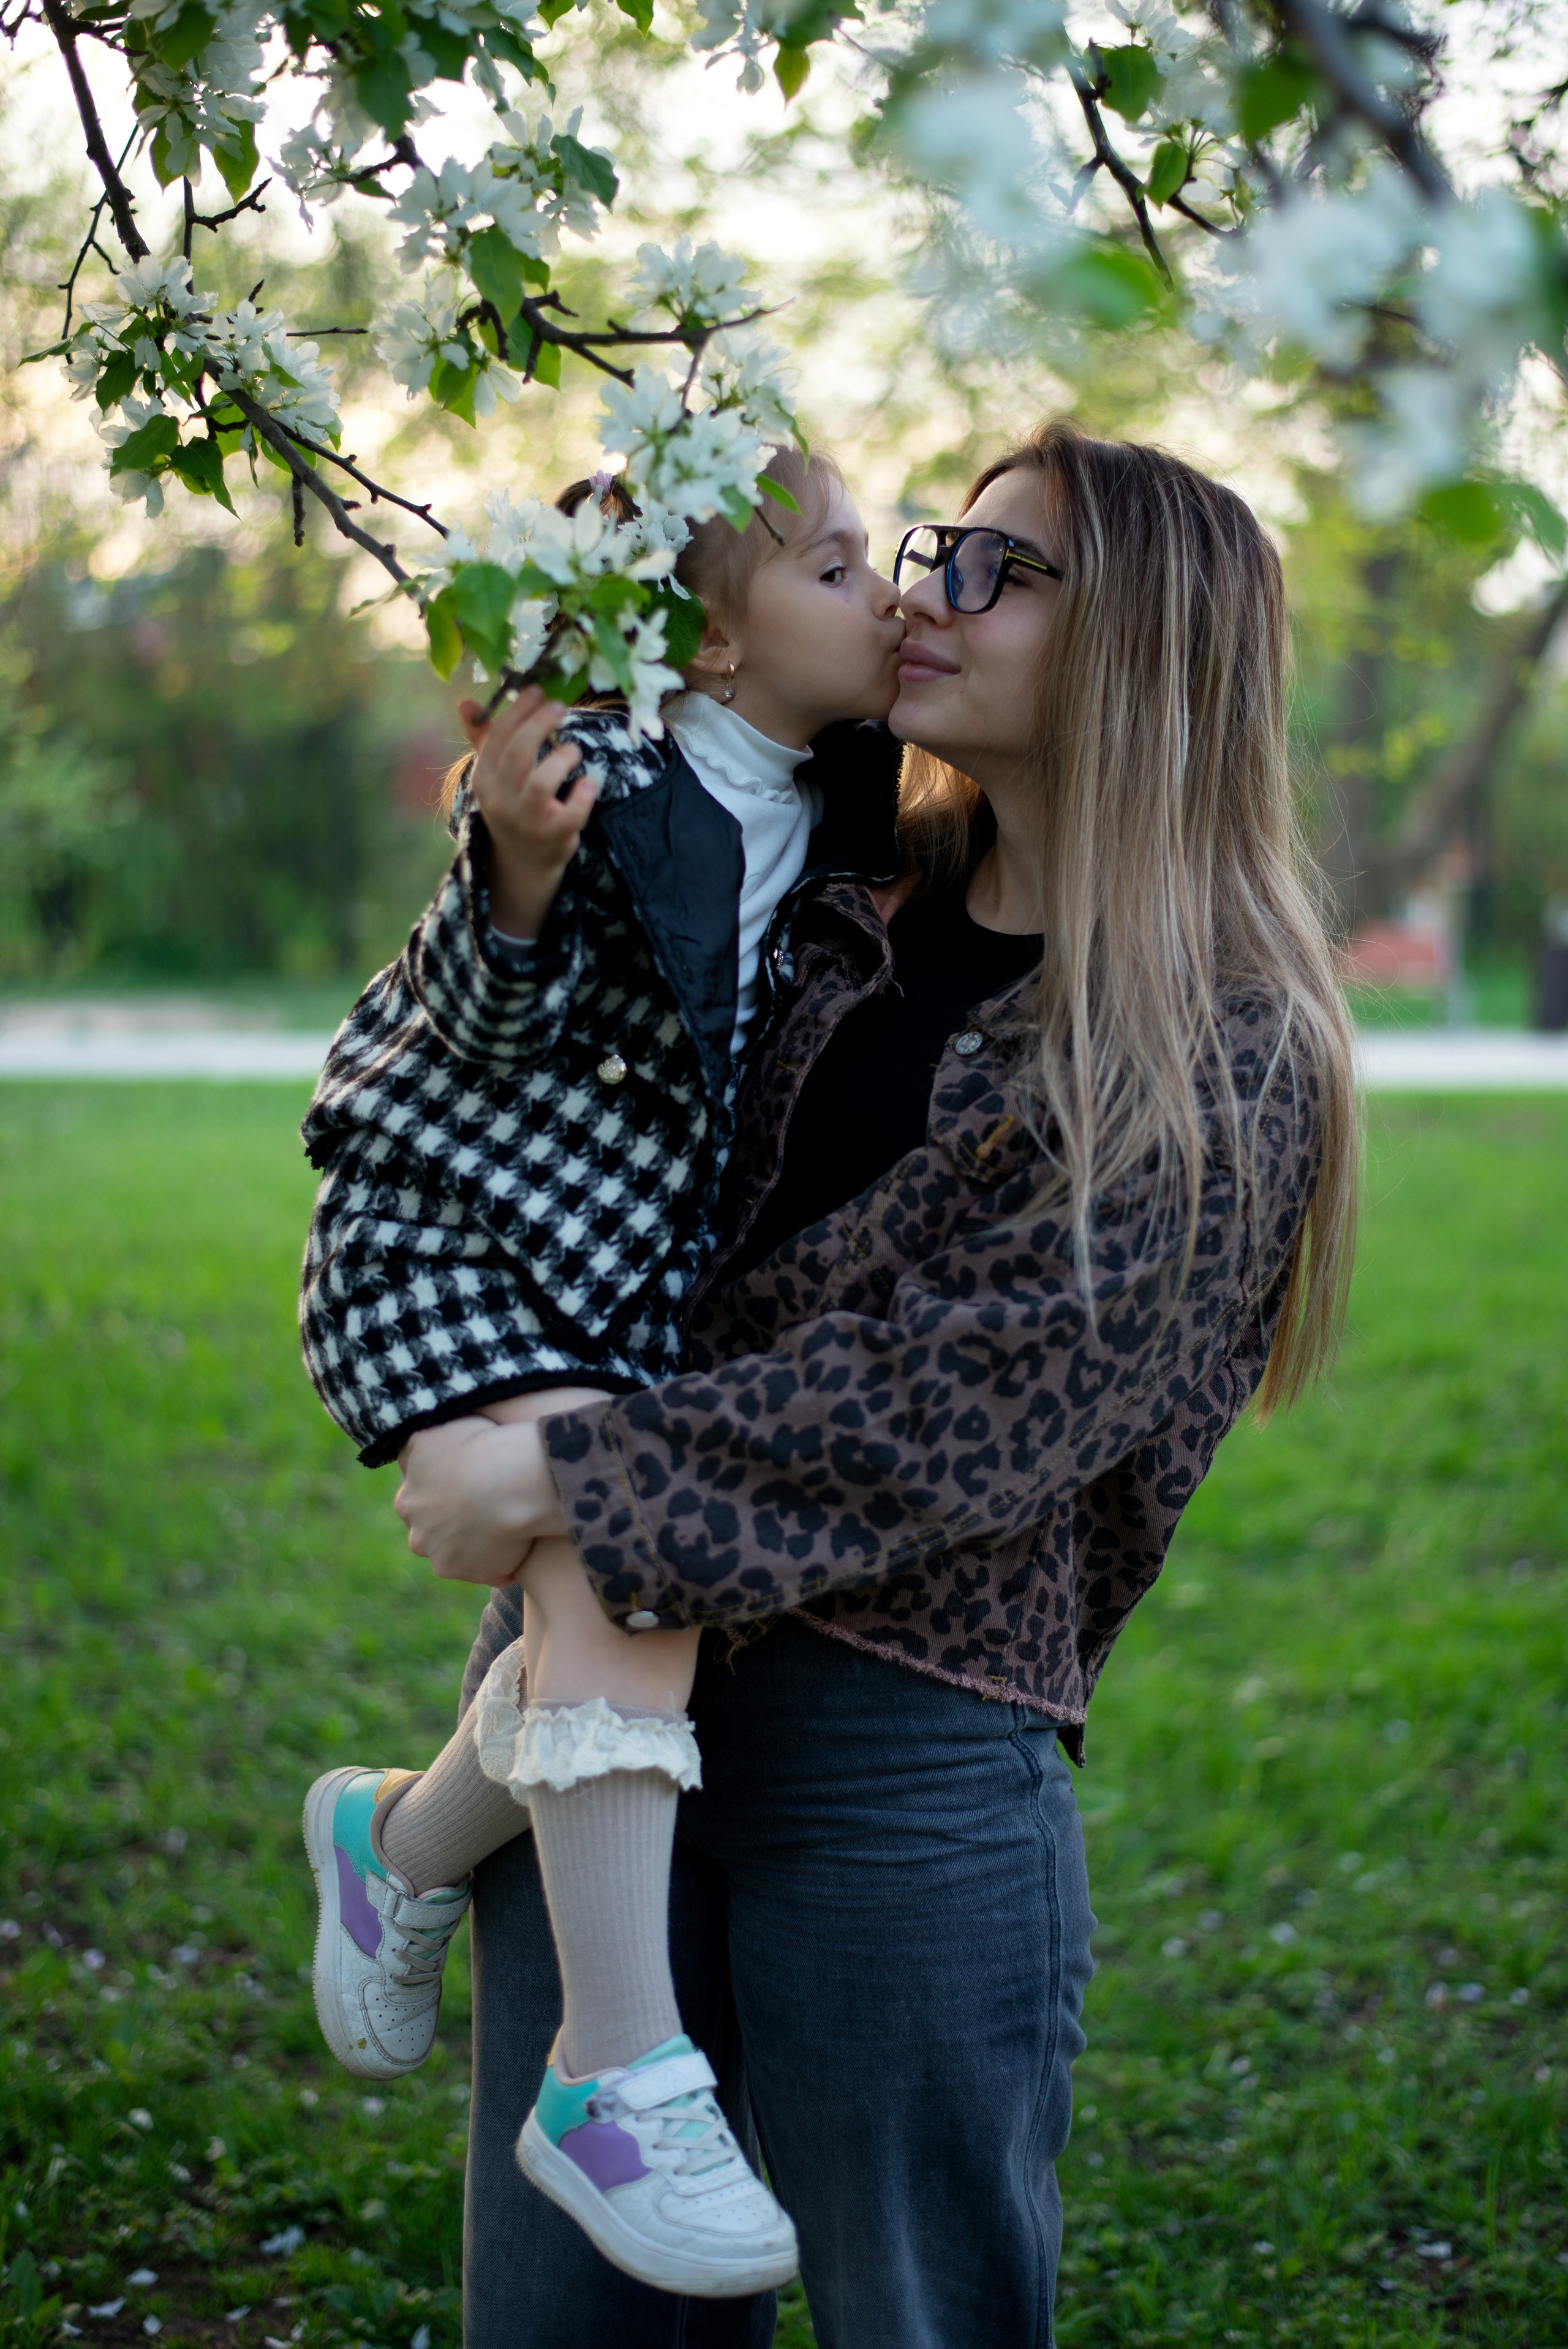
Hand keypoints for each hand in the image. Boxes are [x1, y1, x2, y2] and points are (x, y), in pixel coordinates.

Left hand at [395, 1414, 568, 1585]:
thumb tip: (409, 1455)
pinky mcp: (475, 1573)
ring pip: (460, 1555)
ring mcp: (446, 1559)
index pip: (418, 1503)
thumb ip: (417, 1449)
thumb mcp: (433, 1433)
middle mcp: (419, 1535)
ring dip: (478, 1546)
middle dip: (453, 1526)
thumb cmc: (477, 1445)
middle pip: (434, 1535)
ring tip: (508, 1527)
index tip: (466, 1485)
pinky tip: (522, 1544)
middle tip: (484, 1507)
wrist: (510, 1480)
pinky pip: (491, 1572)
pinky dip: (503, 1563)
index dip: (443, 1493)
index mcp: (408, 1501)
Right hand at [458, 687, 597, 941]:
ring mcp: (526, 820)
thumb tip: (464, 701)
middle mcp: (501, 799)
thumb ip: (482, 736)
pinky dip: (582, 797)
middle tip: (559, 707)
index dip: (518, 710)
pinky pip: (570, 816)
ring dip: (561, 760)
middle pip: (517, 754)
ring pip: (541, 784)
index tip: (537, 690)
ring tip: (574, 749)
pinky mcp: (553, 837)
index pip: (497, 737)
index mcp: (484, 777)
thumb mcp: (494, 773)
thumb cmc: (512, 803)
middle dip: (539, 725)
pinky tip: (590, 782)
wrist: (523, 858)